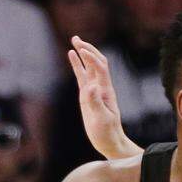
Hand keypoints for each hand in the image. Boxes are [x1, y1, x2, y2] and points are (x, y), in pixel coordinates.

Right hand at [68, 36, 136, 159]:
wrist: (110, 142)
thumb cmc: (107, 133)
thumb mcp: (101, 119)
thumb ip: (96, 103)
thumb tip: (91, 87)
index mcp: (106, 91)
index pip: (100, 68)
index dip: (91, 58)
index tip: (80, 50)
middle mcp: (101, 87)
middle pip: (97, 62)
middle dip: (88, 49)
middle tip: (76, 39)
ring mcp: (94, 90)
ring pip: (89, 67)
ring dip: (83, 53)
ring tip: (74, 40)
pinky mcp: (87, 95)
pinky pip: (82, 76)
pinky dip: (77, 64)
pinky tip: (71, 55)